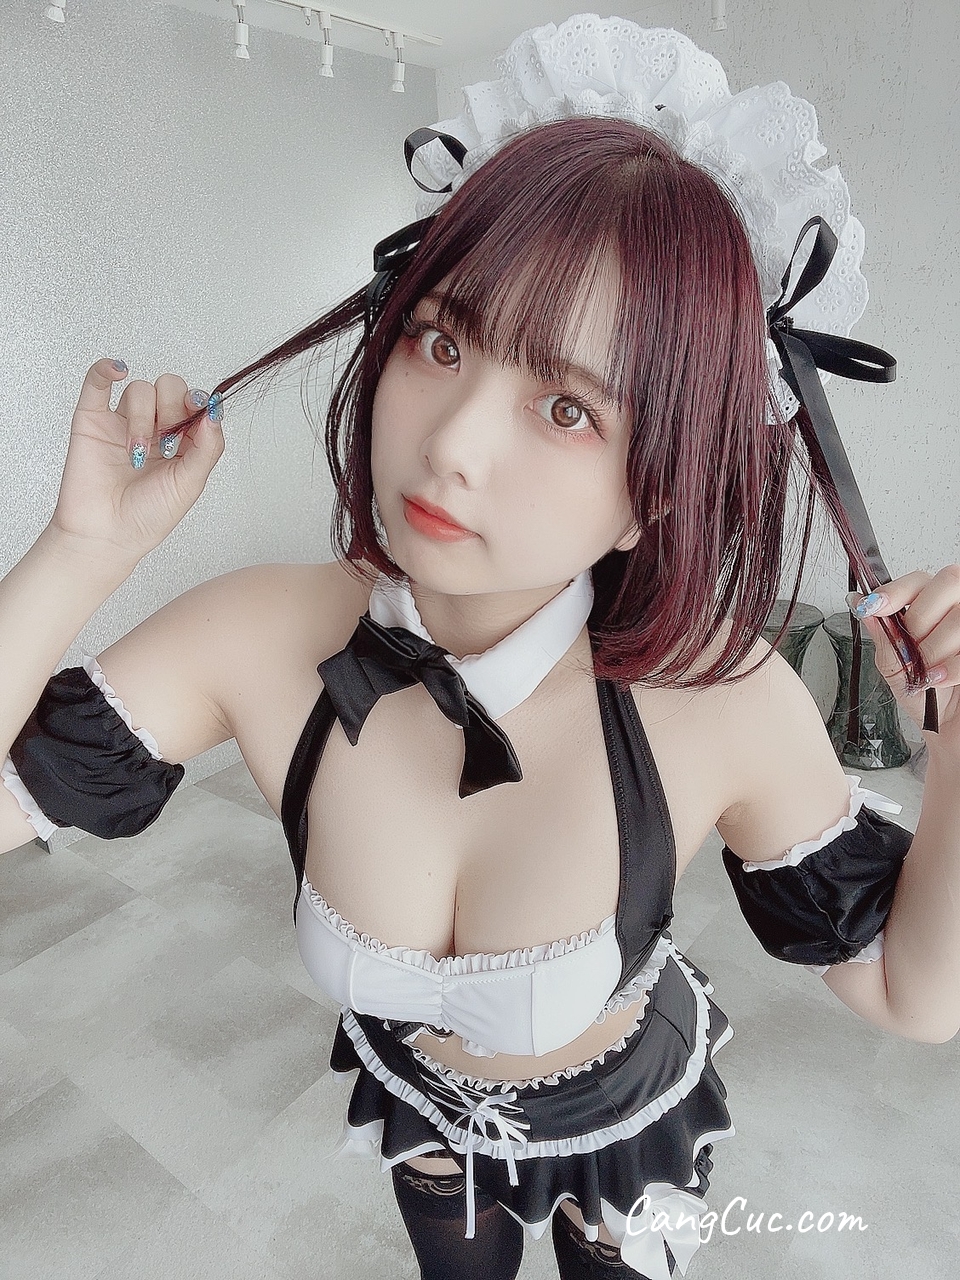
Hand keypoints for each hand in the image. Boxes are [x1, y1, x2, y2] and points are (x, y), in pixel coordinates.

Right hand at [49, 359, 223, 565]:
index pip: (194, 403)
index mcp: (181, 442)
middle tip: (165, 442)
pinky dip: (107, 369)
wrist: (107, 535)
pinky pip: (97, 382)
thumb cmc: (147, 517)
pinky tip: (117, 370)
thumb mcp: (191, 483)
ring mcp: (122, 422)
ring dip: (142, 418)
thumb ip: (208, 446)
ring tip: (137, 453)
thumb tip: (215, 410)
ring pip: (140, 389)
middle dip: (171, 409)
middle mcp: (153, 428)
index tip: (197, 416)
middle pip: (169, 388)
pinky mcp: (92, 420)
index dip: (198, 404)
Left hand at [849, 565, 959, 757]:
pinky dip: (950, 668)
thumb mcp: (895, 667)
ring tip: (926, 673)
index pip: (921, 578)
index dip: (896, 589)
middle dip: (920, 618)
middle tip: (911, 649)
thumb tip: (861, 603)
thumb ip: (884, 635)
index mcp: (937, 607)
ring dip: (933, 649)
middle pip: (948, 582)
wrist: (949, 732)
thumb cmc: (927, 696)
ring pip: (959, 618)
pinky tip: (939, 680)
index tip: (874, 606)